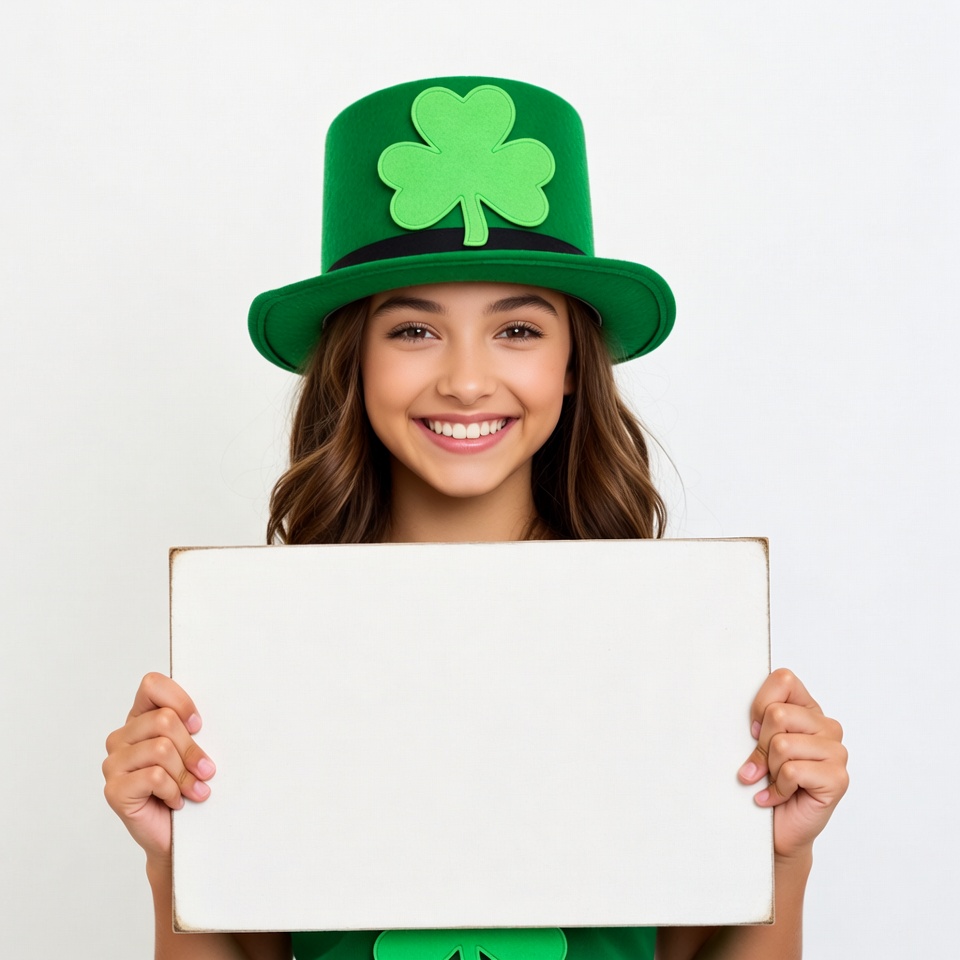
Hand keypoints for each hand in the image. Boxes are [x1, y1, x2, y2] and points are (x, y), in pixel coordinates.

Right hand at [102, 672, 215, 863]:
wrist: (175, 835)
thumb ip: (190, 729)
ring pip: (161, 749)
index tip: (198, 725)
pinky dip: (174, 790)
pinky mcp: (114, 790)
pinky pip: (154, 777)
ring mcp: (113, 764)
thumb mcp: (191, 750)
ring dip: (186, 773)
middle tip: (205, 769)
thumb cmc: (186, 788)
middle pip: (164, 720)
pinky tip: (176, 801)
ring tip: (194, 789)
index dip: (180, 701)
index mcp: (140, 719)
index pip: (152, 685)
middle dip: (192, 747)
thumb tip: (204, 719)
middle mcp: (121, 738)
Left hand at [738, 668, 848, 861]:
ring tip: (775, 781)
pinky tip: (780, 795)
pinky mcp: (838, 779)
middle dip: (761, 745)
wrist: (777, 829)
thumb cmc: (765, 781)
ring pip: (783, 744)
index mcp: (808, 709)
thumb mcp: (756, 743)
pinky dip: (777, 788)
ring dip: (770, 769)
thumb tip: (753, 724)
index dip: (760, 705)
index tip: (754, 731)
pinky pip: (792, 771)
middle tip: (765, 765)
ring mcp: (837, 753)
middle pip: (778, 714)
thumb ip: (759, 721)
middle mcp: (827, 727)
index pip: (784, 679)